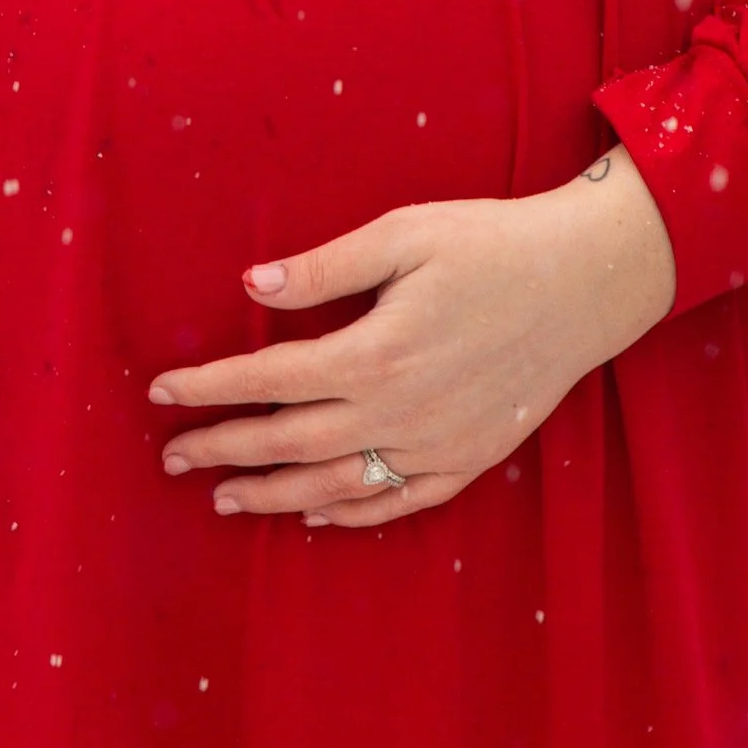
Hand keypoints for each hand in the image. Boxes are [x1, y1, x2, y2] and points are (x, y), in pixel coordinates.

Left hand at [146, 148, 677, 528]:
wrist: (586, 282)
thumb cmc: (490, 244)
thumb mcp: (403, 235)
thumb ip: (324, 268)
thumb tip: (251, 284)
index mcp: (374, 354)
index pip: (268, 379)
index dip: (209, 387)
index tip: (161, 391)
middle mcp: (399, 413)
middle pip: (288, 442)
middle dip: (222, 449)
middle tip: (170, 457)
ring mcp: (436, 445)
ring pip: (334, 484)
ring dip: (270, 492)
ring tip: (222, 496)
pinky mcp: (470, 459)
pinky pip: (397, 502)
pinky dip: (349, 512)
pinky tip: (312, 510)